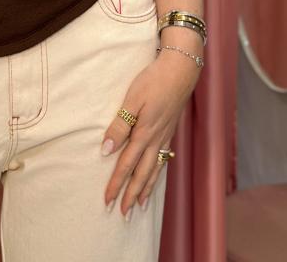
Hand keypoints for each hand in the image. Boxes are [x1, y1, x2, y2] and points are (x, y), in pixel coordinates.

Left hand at [101, 51, 199, 217]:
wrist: (180, 70)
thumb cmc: (153, 81)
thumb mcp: (131, 100)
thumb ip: (119, 126)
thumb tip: (106, 150)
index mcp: (144, 133)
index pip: (126, 164)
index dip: (116, 183)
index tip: (107, 200)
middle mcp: (156, 139)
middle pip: (142, 174)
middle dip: (132, 195)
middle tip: (123, 215)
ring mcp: (165, 136)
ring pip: (155, 170)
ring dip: (146, 189)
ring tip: (140, 207)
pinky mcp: (169, 130)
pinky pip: (163, 160)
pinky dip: (158, 175)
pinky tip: (155, 178)